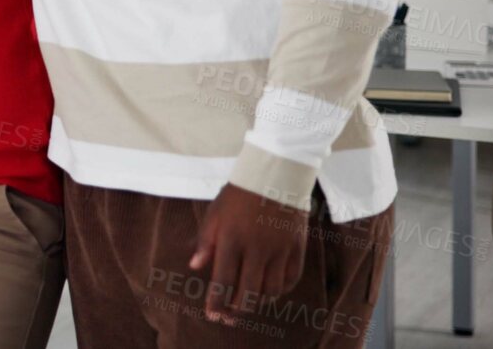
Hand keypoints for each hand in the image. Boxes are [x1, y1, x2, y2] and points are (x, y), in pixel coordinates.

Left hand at [189, 183, 308, 321]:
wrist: (274, 176)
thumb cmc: (238, 195)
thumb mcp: (215, 214)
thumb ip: (205, 241)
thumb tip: (195, 267)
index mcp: (232, 240)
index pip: (223, 281)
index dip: (217, 302)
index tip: (213, 315)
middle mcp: (257, 248)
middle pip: (248, 292)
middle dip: (237, 309)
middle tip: (229, 316)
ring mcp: (280, 250)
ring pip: (271, 290)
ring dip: (258, 301)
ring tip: (246, 302)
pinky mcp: (297, 248)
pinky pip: (290, 279)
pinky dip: (279, 290)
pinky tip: (269, 291)